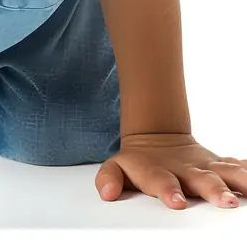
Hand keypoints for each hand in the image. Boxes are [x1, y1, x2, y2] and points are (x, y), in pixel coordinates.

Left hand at [95, 132, 246, 209]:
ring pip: (227, 172)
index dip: (169, 191)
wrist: (156, 138)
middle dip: (214, 190)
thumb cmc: (139, 162)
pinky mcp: (219, 166)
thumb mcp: (117, 167)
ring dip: (241, 180)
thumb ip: (109, 178)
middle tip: (225, 201)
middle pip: (202, 179)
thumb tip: (107, 192)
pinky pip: (238, 166)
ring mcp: (204, 167)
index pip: (163, 182)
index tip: (177, 202)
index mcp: (159, 172)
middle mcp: (185, 169)